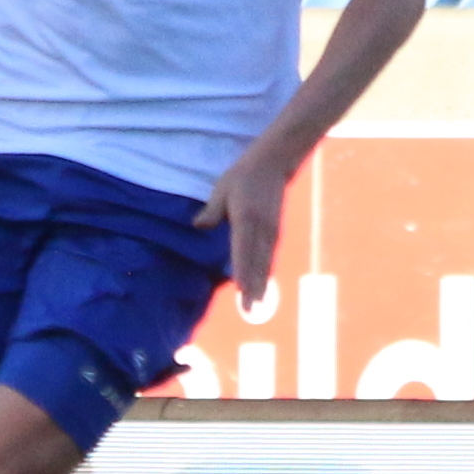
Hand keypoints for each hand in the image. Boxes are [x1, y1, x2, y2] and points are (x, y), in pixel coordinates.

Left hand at [195, 147, 290, 311]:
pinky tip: (263, 283)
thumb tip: (198, 226)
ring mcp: (271, 230)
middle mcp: (262, 228)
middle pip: (257, 262)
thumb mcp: (222, 189)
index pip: (243, 250)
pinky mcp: (275, 231)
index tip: (242, 291)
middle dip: (253, 287)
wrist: (273, 163)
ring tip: (257, 303)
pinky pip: (270, 255)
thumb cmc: (243, 176)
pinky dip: (266, 271)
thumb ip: (212, 211)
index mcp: (246, 218)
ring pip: (266, 262)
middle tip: (250, 310)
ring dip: (262, 283)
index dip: (243, 272)